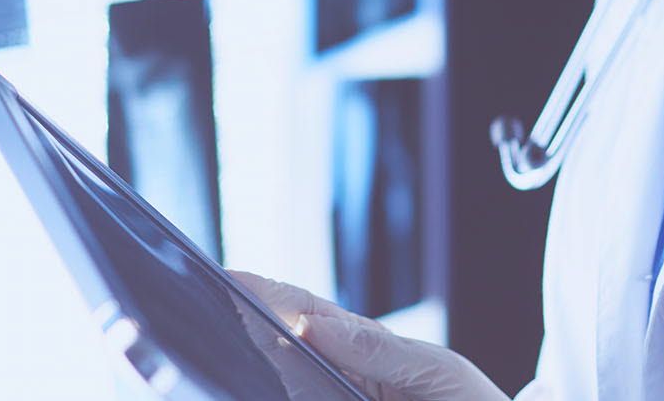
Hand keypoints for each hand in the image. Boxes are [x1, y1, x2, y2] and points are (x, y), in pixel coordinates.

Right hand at [231, 272, 510, 400]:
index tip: (224, 276)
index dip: (259, 292)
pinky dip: (269, 393)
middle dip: (236, 330)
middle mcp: (333, 372)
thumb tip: (310, 323)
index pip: (298, 309)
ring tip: (214, 363)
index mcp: (355, 344)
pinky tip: (249, 391)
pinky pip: (291, 399)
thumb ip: (376, 349)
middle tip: (198, 317)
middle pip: (273, 348)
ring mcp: (324, 395)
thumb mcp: (431, 369)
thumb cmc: (464, 400)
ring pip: (275, 382)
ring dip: (247, 370)